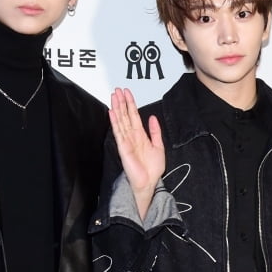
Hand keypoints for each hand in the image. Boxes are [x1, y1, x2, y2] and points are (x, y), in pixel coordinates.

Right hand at [108, 87, 164, 219]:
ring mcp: (126, 141)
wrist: (149, 182)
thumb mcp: (159, 146)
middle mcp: (132, 137)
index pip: (134, 116)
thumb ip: (155, 132)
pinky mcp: (123, 148)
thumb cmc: (152, 168)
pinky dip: (115, 122)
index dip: (131, 104)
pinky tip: (112, 112)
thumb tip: (152, 118)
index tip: (127, 93)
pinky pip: (118, 133)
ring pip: (121, 121)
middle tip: (118, 89)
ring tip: (114, 96)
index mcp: (140, 136)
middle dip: (122, 102)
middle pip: (125, 115)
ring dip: (117, 108)